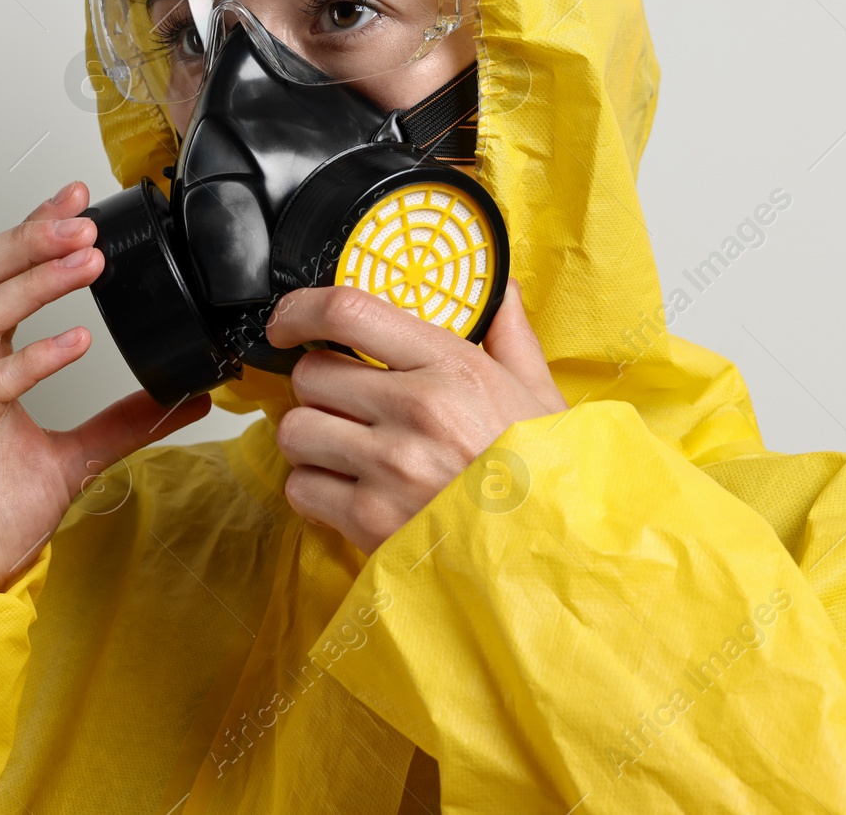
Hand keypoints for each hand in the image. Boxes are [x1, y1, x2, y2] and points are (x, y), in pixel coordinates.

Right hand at [0, 180, 211, 591]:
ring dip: (33, 282)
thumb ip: (122, 422)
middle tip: (82, 217)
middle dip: (27, 239)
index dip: (30, 233)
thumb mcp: (73, 461)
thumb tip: (184, 397)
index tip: (75, 198)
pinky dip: (33, 359)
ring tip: (86, 260)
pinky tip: (75, 343)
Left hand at [263, 279, 567, 552]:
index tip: (289, 322)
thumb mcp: (540, 394)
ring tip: (346, 449)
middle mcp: (415, 410)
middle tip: (345, 403)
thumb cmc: (546, 475)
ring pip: (295, 430)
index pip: (347, 312)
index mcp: (452, 366)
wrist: (557, 555)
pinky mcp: (370, 520)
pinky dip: (314, 489)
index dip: (300, 310)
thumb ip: (510, 336)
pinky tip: (350, 491)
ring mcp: (390, 466)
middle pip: (310, 374)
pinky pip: (301, 487)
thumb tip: (499, 291)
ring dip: (311, 439)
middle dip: (318, 388)